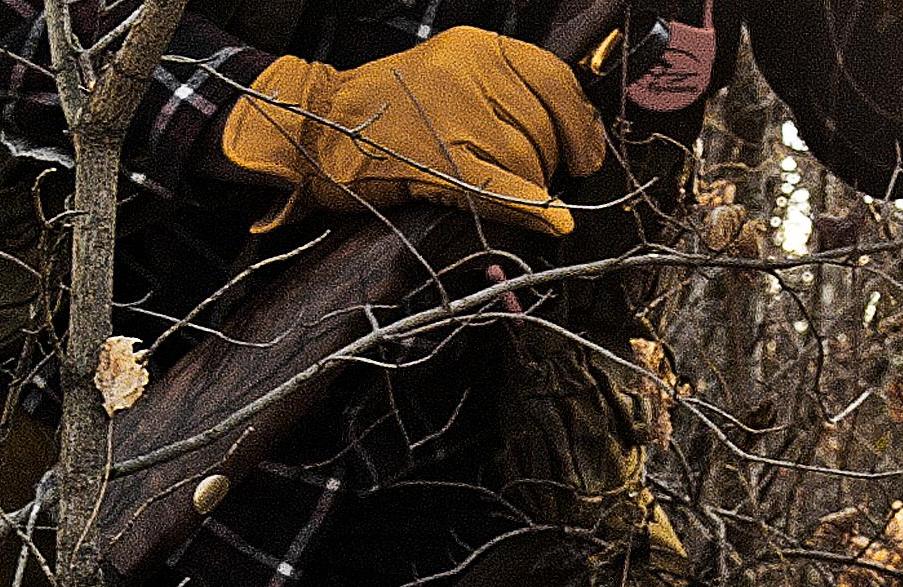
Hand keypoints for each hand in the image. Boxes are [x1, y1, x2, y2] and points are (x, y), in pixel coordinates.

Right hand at [218, 28, 609, 238]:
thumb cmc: (381, 114)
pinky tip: (555, 222)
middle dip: (548, 165)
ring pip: (524, 161)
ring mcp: (453, 117)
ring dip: (529, 191)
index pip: (555, 81)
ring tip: (512, 204)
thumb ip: (497, 95)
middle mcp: (472, 72)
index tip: (586, 156)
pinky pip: (498, 187)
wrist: (315, 129)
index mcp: (479, 48)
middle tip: (538, 188)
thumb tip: (559, 132)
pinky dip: (530, 208)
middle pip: (542, 128)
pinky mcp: (436, 162)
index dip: (579, 124)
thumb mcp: (446, 79)